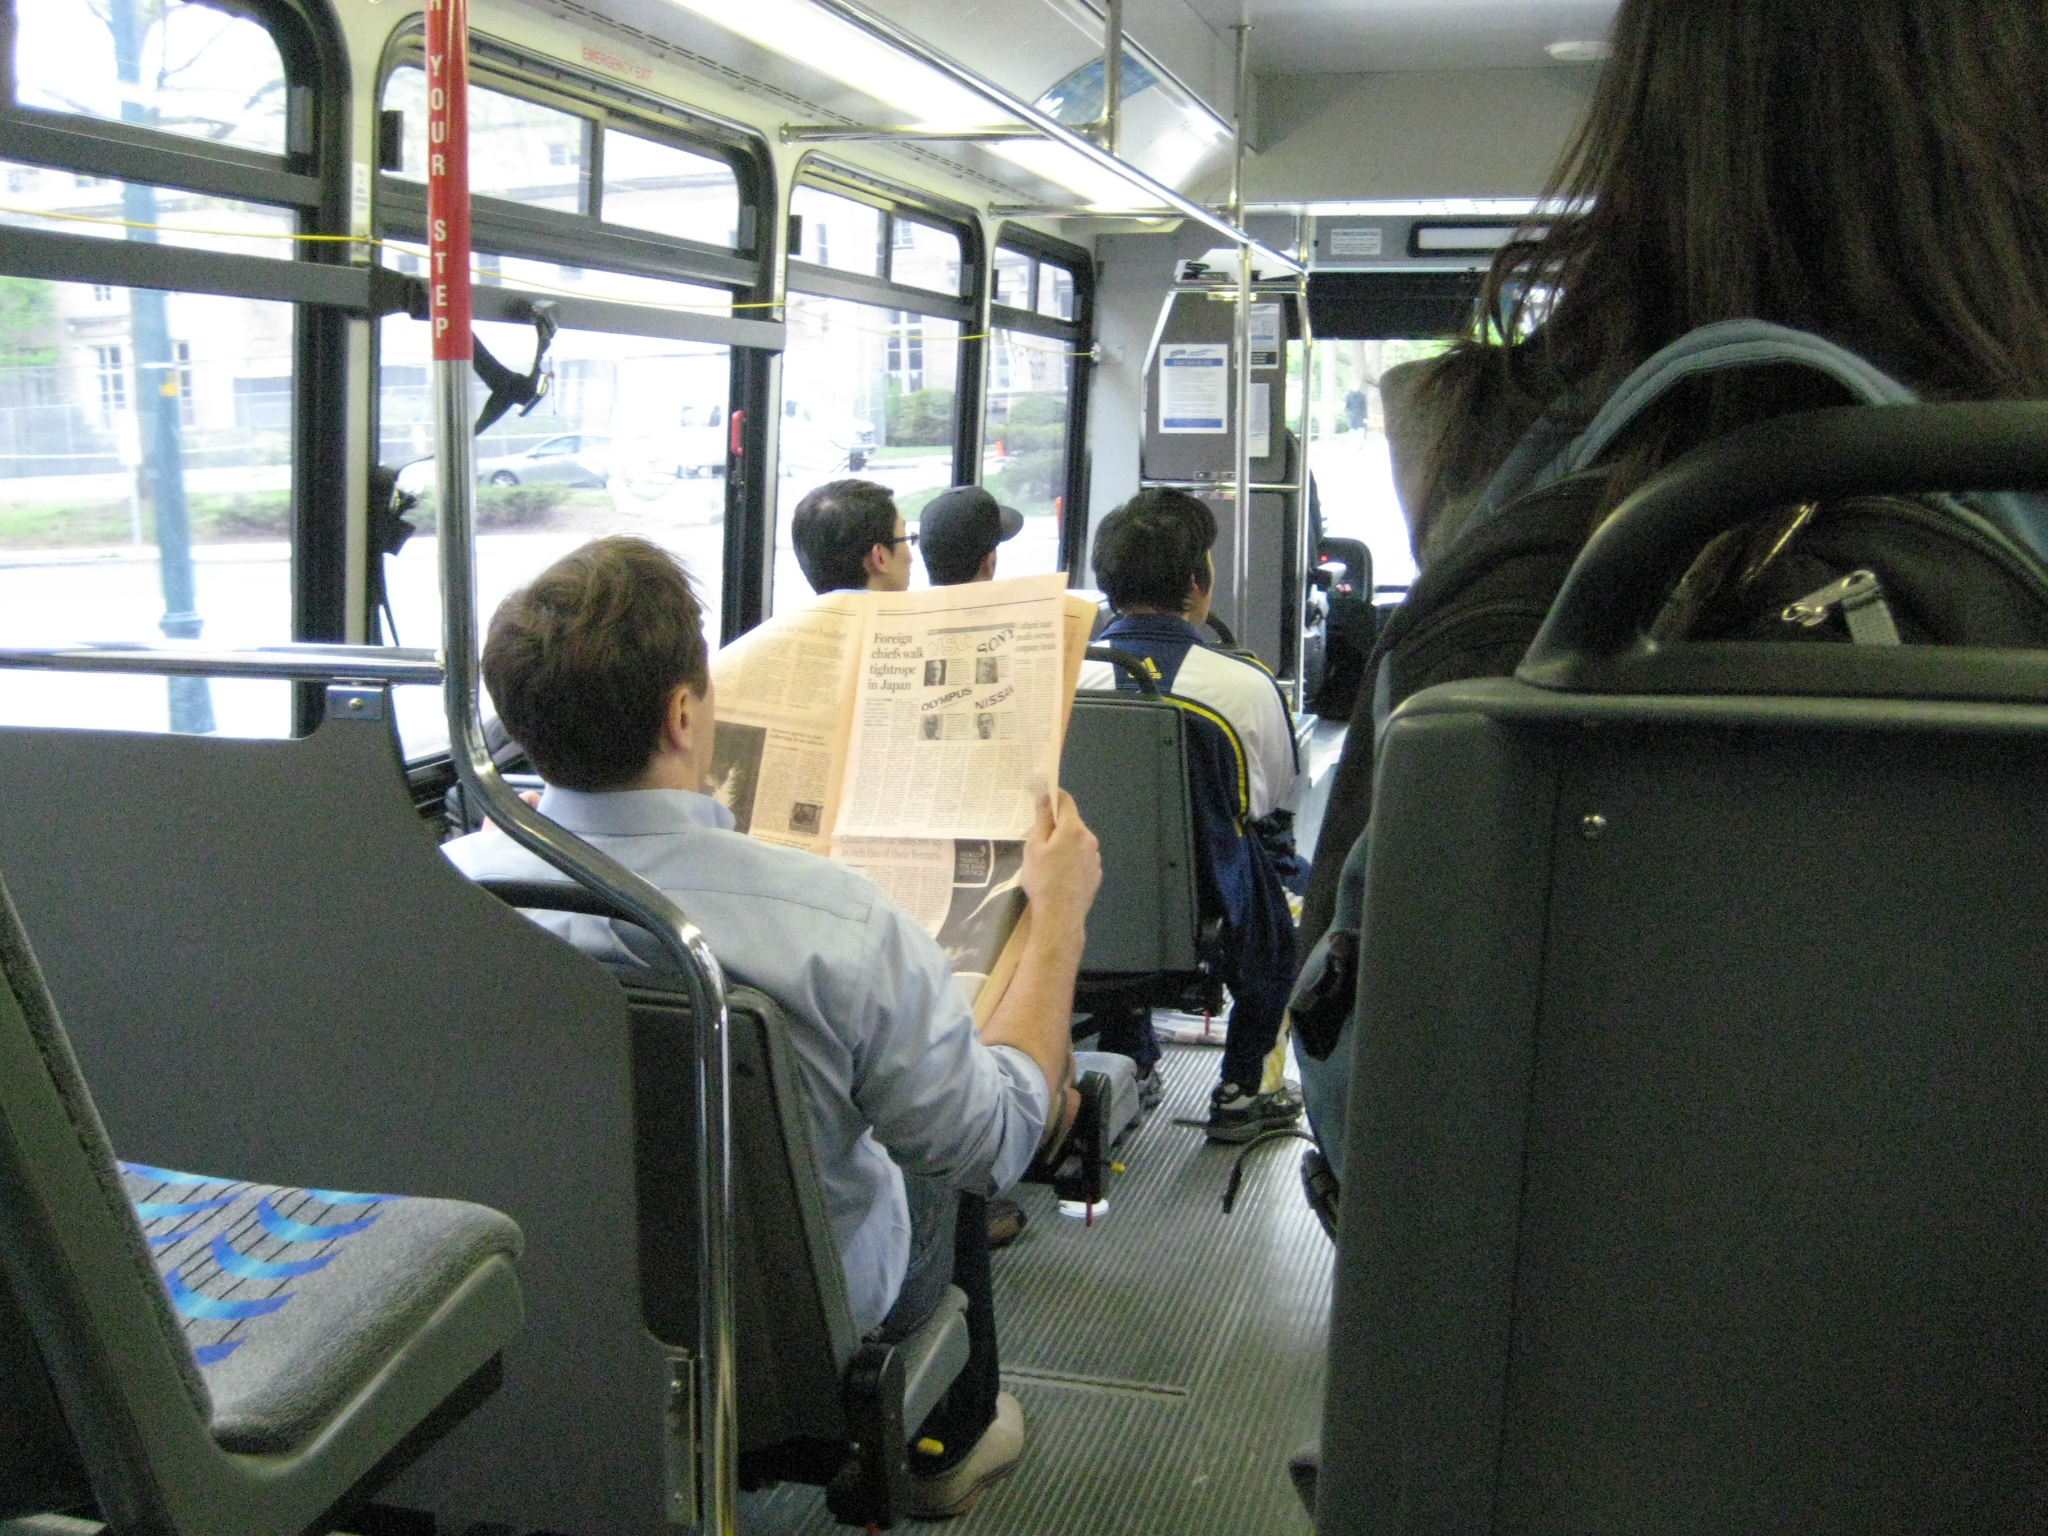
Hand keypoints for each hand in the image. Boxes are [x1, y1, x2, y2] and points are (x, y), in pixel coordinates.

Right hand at [1019, 789, 1100, 934]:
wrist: (1060, 915)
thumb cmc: (1042, 879)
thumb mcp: (1034, 847)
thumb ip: (1042, 820)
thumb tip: (1046, 797)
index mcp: (1073, 829)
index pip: (1066, 802)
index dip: (1054, 795)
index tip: (1044, 794)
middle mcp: (1089, 839)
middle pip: (1072, 823)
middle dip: (1057, 825)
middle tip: (1038, 836)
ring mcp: (1095, 858)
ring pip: (1078, 842)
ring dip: (1065, 844)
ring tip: (1048, 861)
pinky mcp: (1096, 874)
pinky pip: (1082, 859)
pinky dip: (1072, 860)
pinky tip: (1059, 874)